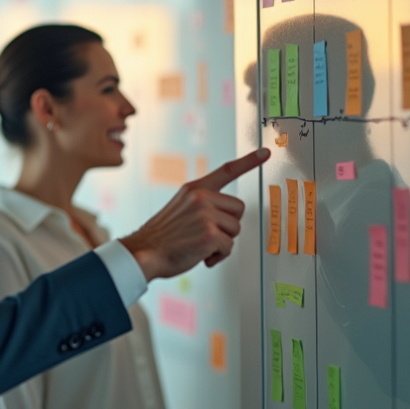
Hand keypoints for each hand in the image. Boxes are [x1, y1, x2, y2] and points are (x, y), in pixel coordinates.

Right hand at [120, 148, 269, 280]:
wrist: (144, 253)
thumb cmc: (162, 236)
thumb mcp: (180, 209)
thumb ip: (202, 204)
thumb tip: (226, 216)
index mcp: (194, 189)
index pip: (226, 171)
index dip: (248, 162)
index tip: (264, 152)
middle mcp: (201, 198)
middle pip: (238, 209)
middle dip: (228, 225)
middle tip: (208, 233)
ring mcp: (206, 215)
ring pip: (235, 229)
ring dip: (223, 242)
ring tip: (201, 245)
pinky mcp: (210, 234)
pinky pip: (228, 246)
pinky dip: (218, 256)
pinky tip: (201, 255)